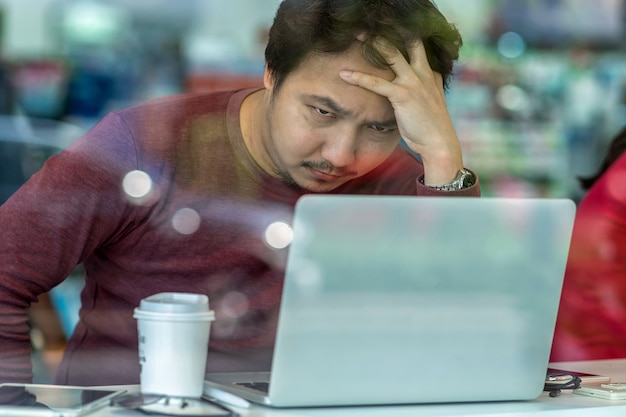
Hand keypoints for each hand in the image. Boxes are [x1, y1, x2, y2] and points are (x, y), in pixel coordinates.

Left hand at [339, 39, 462, 184]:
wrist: (439, 143)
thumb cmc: (430, 129)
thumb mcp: (428, 104)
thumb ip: (419, 93)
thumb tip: (404, 94)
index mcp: (430, 74)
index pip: (417, 48)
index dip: (404, 37)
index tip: (389, 29)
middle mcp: (423, 73)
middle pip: (407, 42)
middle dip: (390, 31)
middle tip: (373, 24)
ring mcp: (414, 82)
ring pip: (391, 55)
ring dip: (373, 44)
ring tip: (356, 35)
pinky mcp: (403, 95)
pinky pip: (377, 83)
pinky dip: (359, 77)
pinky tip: (344, 74)